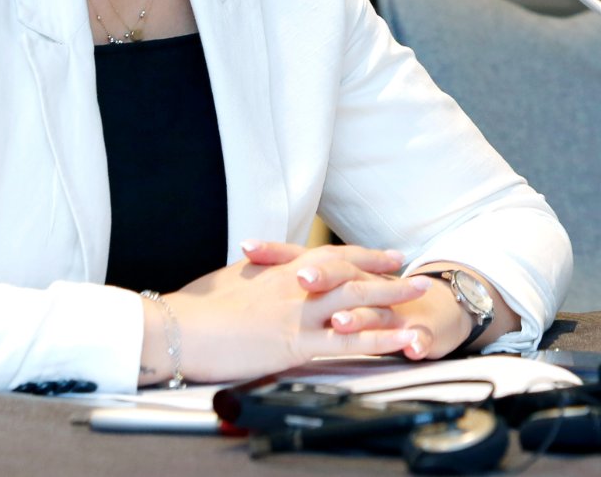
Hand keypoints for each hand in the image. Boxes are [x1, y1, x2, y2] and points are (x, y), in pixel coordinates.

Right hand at [144, 242, 430, 384]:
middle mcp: (297, 286)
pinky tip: (399, 341)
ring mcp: (299, 314)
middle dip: (386, 274)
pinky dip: (377, 339)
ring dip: (392, 300)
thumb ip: (262, 268)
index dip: (363, 256)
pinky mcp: (295, 344)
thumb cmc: (200, 306)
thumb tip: (270, 261)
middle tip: (415, 275)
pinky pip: (346, 341)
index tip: (387, 256)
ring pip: (357, 302)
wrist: (179, 329)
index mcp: (282, 268)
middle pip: (352, 274)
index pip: (332, 256)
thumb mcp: (236, 277)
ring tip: (420, 300)